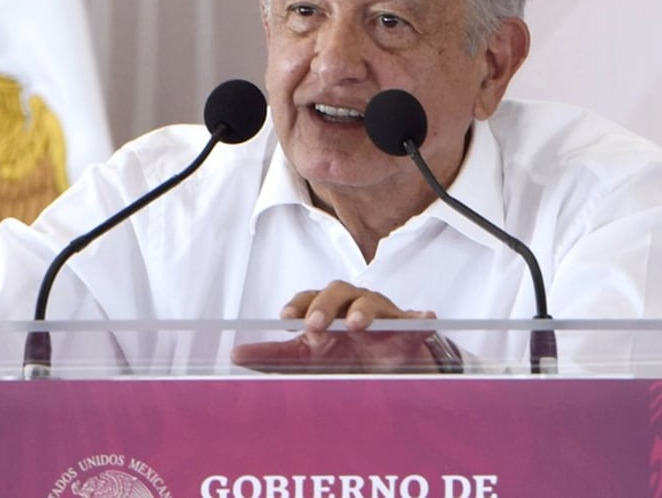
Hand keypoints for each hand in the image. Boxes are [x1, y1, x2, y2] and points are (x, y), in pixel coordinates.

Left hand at [231, 280, 438, 373]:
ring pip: (374, 302)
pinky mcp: (408, 329)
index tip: (286, 318)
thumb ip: (272, 356)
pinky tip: (426, 320)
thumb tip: (236, 354)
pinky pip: (417, 322)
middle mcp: (353, 305)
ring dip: (365, 310)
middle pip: (339, 291)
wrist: (385, 368)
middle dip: (325, 306)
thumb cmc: (342, 354)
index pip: (310, 297)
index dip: (299, 304)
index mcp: (327, 309)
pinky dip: (421, 320)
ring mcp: (382, 315)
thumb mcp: (306, 357)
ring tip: (357, 324)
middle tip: (314, 326)